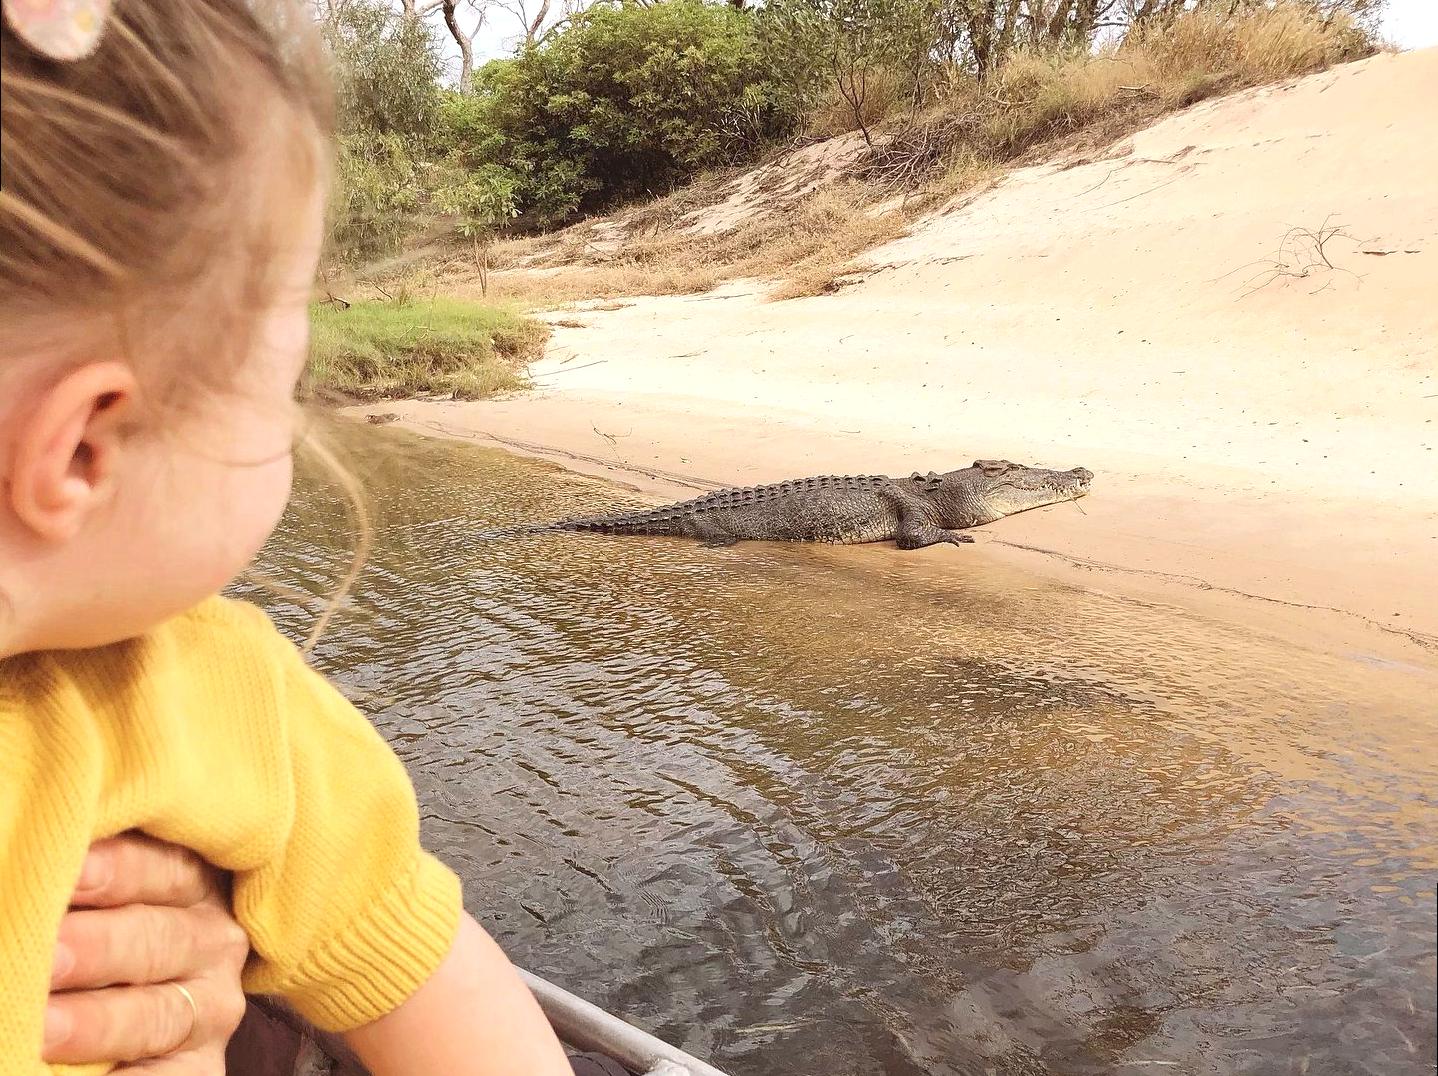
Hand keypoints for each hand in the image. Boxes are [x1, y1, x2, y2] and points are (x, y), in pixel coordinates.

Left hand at [45, 833, 249, 1073]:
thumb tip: (40, 871)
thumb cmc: (111, 932)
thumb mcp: (113, 897)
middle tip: (50, 954)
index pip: (166, 870)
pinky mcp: (201, 1067)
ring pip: (160, 1015)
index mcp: (194, 886)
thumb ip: (87, 885)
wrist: (147, 995)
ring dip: (100, 1023)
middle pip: (158, 942)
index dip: (121, 870)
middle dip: (102, 948)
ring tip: (44, 1030)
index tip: (73, 873)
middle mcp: (213, 942)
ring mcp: (212, 1008)